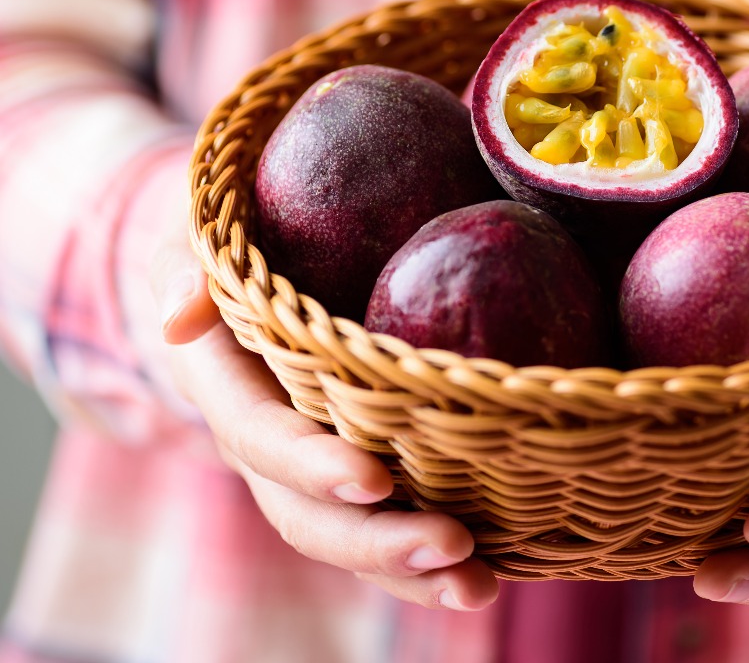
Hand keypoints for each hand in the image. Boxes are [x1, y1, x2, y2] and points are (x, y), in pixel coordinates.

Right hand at [150, 231, 498, 610]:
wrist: (256, 277)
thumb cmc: (240, 243)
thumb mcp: (201, 239)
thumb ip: (190, 266)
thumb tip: (180, 316)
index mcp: (229, 385)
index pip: (262, 435)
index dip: (310, 463)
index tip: (372, 478)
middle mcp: (267, 446)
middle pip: (308, 514)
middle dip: (376, 540)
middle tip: (454, 545)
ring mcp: (311, 472)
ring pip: (350, 540)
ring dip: (412, 572)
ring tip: (480, 586)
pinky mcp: (359, 479)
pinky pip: (386, 531)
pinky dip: (431, 567)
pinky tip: (493, 576)